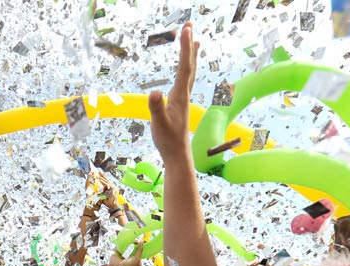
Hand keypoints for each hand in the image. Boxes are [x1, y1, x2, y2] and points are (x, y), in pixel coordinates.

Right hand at [149, 22, 198, 161]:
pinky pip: (186, 79)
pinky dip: (187, 68)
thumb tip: (154, 93)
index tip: (186, 30)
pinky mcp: (180, 104)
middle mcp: (184, 94)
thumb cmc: (168, 141)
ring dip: (191, 54)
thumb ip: (156, 108)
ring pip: (190, 71)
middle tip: (190, 25)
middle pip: (190, 64)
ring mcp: (183, 98)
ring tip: (195, 41)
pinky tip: (185, 69)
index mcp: (180, 95)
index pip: (184, 67)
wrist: (178, 155)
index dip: (184, 48)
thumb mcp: (158, 124)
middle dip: (189, 44)